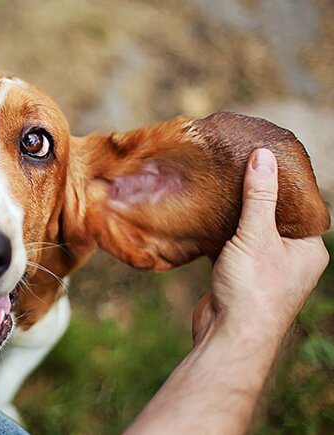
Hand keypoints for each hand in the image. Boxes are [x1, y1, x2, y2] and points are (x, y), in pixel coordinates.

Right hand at [193, 148, 328, 343]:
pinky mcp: (239, 277)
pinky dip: (220, 234)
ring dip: (234, 216)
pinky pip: (231, 247)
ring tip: (217, 190)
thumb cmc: (253, 289)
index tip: (260, 160)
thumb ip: (260, 196)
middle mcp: (290, 259)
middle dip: (253, 197)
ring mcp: (264, 269)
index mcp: (308, 249)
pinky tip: (205, 219)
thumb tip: (263, 156)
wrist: (228, 336)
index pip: (298, 206)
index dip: (280, 183)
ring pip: (249, 233)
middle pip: (271, 217)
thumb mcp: (257, 235)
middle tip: (233, 171)